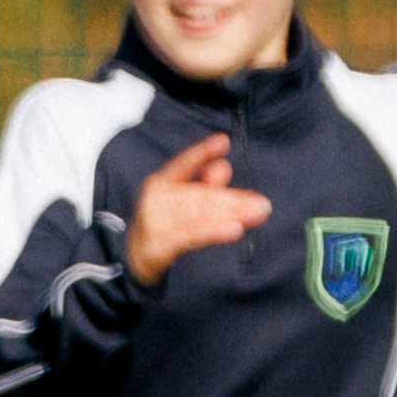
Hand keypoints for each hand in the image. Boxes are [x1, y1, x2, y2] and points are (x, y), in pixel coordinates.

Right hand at [120, 132, 267, 287]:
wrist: (136, 256)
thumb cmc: (164, 222)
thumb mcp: (183, 200)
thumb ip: (204, 184)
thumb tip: (224, 167)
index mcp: (161, 182)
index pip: (184, 163)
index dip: (202, 152)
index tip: (223, 141)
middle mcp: (156, 198)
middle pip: (198, 195)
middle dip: (231, 199)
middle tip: (261, 204)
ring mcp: (155, 222)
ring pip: (197, 215)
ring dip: (229, 214)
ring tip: (256, 214)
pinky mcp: (158, 246)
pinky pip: (191, 237)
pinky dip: (214, 232)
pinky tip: (234, 230)